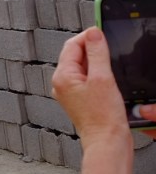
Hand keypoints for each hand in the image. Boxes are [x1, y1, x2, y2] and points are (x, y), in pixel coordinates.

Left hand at [52, 27, 155, 145]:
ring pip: (83, 67)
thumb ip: (96, 53)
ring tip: (111, 66)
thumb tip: (93, 33)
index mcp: (62, 76)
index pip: (72, 45)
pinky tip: (109, 79)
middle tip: (110, 46)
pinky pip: (87, 79)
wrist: (107, 143)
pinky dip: (98, 74)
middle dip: (92, 48)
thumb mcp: (102, 78)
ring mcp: (70, 92)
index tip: (102, 30)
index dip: (88, 36)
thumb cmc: (103, 117)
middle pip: (76, 55)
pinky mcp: (80, 99)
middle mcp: (62, 83)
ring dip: (96, 61)